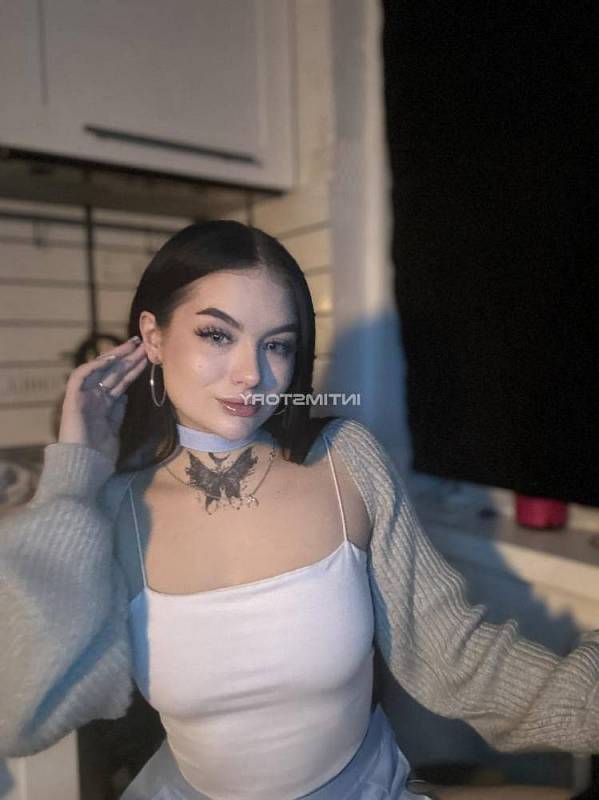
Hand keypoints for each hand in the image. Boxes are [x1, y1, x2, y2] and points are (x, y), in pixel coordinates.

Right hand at [58, 337, 148, 463]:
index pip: (120, 381)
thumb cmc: (99, 456)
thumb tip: (123, 396)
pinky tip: (111, 359)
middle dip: (128, 358)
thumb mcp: (113, 430)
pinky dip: (94, 367)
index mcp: (103, 405)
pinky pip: (80, 377)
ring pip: (100, 371)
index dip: (133, 368)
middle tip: (144, 344)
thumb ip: (117, 412)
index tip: (147, 357)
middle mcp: (93, 398)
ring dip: (116, 357)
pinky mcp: (73, 400)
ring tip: (132, 345)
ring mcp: (82, 398)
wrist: (84, 468)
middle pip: (113, 373)